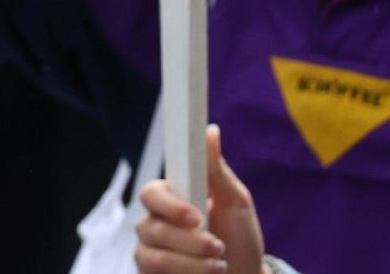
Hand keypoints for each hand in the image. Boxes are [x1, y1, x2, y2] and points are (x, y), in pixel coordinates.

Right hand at [135, 126, 264, 273]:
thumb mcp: (236, 202)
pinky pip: (155, 273)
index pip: (151, 192)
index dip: (171, 205)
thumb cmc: (240, 238)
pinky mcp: (149, 273)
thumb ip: (216, 169)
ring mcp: (150, 251)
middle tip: (218, 247)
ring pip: (156, 255)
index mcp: (170, 198)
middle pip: (151, 226)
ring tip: (219, 265)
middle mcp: (154, 223)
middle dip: (189, 241)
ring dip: (193, 263)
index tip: (197, 217)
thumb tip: (210, 130)